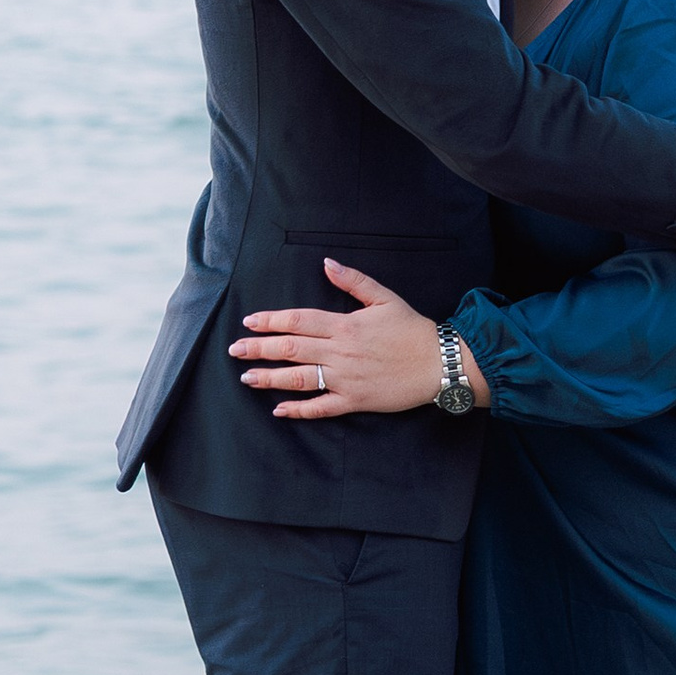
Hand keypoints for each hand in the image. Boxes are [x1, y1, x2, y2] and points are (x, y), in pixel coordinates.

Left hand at [230, 261, 489, 417]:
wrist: (440, 363)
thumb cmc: (413, 329)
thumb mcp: (385, 298)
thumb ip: (354, 281)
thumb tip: (327, 263)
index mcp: (345, 325)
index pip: (298, 321)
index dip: (271, 321)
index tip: (249, 322)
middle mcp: (340, 352)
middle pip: (291, 349)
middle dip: (259, 349)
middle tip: (235, 350)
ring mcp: (346, 378)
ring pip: (299, 378)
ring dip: (270, 378)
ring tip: (247, 378)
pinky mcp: (355, 400)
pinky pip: (322, 407)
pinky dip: (299, 410)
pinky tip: (279, 410)